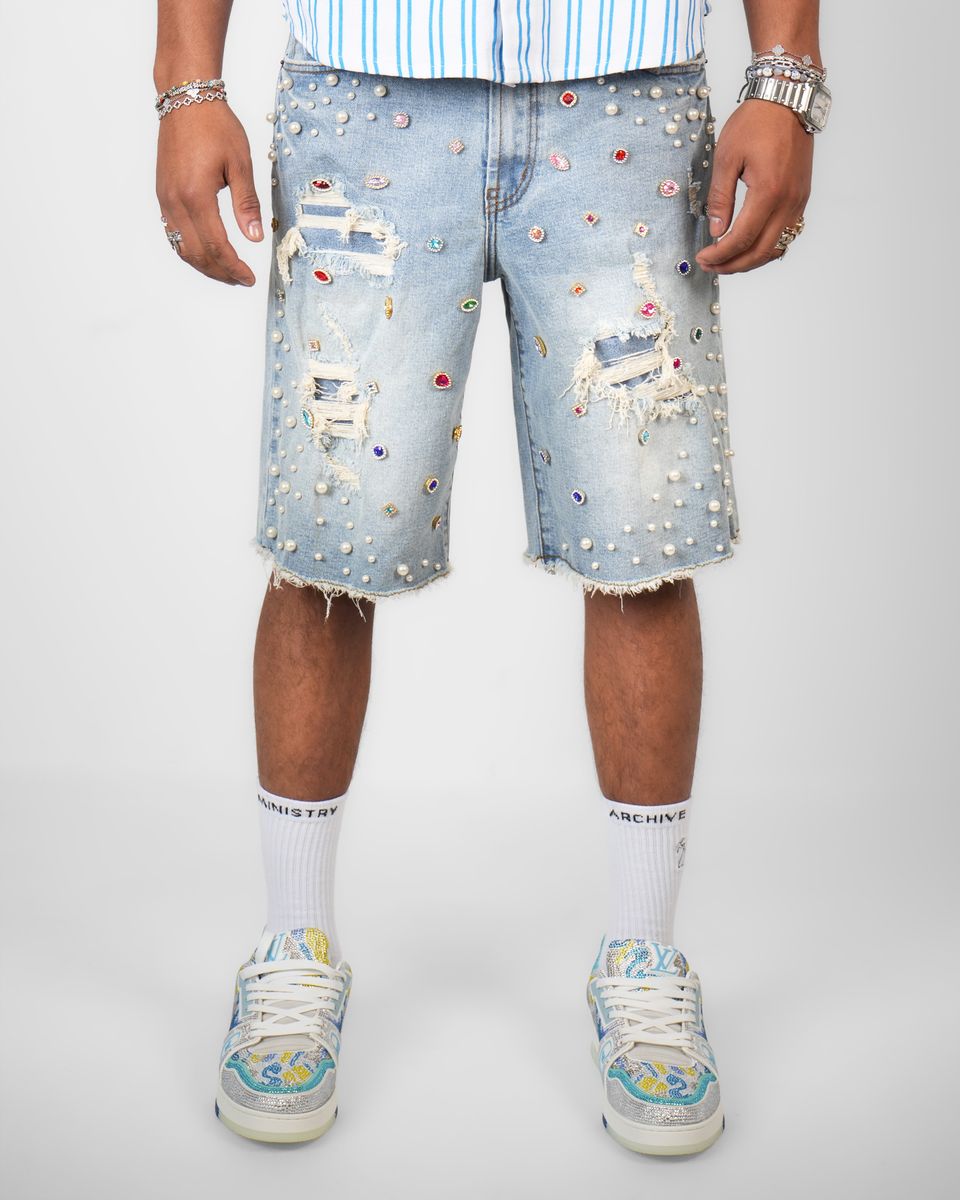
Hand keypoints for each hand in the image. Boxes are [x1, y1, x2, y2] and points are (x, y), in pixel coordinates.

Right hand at [156, 102, 262, 284]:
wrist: (185, 99)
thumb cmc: (215, 127)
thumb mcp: (240, 164)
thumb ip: (246, 204)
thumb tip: (255, 237)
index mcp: (197, 196)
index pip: (217, 247)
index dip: (234, 267)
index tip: (249, 278)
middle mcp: (176, 202)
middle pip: (197, 254)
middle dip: (220, 272)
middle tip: (241, 279)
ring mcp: (165, 200)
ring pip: (182, 248)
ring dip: (204, 265)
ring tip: (226, 271)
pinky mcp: (163, 195)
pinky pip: (173, 233)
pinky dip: (190, 250)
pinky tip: (206, 253)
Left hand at [695, 98, 812, 274]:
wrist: (788, 99)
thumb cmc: (755, 122)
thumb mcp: (726, 157)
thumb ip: (720, 198)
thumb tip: (715, 230)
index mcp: (768, 192)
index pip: (741, 239)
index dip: (719, 254)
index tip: (702, 257)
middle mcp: (788, 201)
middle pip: (761, 252)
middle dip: (733, 265)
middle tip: (710, 265)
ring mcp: (799, 201)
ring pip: (777, 247)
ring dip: (751, 260)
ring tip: (726, 259)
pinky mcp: (802, 197)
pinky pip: (787, 234)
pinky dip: (766, 247)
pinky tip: (748, 245)